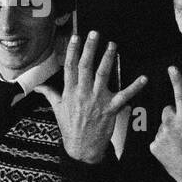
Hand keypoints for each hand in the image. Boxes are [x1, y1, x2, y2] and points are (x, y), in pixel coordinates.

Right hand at [38, 32, 147, 164]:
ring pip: (102, 74)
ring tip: (112, 45)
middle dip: (90, 48)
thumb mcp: (57, 109)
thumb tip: (38, 86)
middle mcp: (82, 93)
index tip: (76, 37)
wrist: (81, 148)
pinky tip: (143, 78)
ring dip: (108, 58)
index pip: (70, 66)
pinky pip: (124, 96)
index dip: (73, 51)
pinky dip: (135, 87)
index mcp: (70, 91)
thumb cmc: (70, 127)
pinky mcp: (110, 109)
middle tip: (95, 34)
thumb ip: (49, 93)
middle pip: (86, 66)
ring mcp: (97, 100)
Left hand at [150, 66, 181, 181]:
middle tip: (180, 131)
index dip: (177, 81)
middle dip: (171, 117)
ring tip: (176, 146)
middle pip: (166, 111)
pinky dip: (162, 144)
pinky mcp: (153, 145)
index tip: (172, 69)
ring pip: (161, 126)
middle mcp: (171, 125)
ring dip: (167, 132)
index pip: (180, 96)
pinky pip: (156, 139)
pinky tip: (170, 152)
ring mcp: (160, 135)